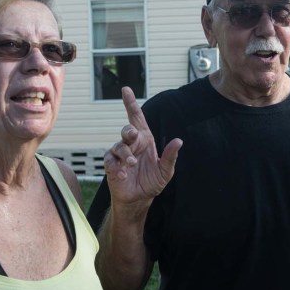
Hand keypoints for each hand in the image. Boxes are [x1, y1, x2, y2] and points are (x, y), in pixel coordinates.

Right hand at [104, 87, 181, 206]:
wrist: (139, 199)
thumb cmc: (152, 182)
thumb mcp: (165, 171)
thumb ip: (170, 156)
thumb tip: (179, 141)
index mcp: (145, 140)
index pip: (137, 118)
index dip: (131, 103)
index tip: (126, 90)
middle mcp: (131, 144)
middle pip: (127, 130)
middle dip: (129, 131)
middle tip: (133, 136)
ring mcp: (120, 154)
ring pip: (118, 146)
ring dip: (125, 154)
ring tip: (131, 165)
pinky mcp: (111, 165)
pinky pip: (110, 160)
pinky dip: (117, 166)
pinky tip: (123, 174)